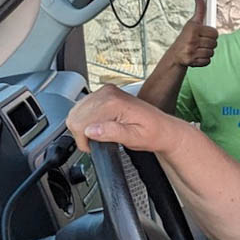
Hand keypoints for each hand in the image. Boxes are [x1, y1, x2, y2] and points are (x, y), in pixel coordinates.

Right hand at [66, 85, 186, 153]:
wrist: (163, 127)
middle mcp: (108, 93)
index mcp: (113, 102)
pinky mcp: (106, 94)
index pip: (80, 121)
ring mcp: (106, 91)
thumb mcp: (134, 139)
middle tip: (96, 143)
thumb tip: (91, 130)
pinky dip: (87, 120)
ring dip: (83, 126)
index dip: (83, 140)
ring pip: (77, 111)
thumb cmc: (153, 133)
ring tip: (99, 135)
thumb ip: (112, 133)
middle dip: (82, 133)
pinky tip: (99, 127)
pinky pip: (84, 107)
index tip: (92, 147)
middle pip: (75, 115)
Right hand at [169, 0, 218, 67]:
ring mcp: (192, 51)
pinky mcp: (192, 61)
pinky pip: (208, 61)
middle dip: (210, 43)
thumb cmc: (185, 38)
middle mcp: (192, 39)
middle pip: (214, 43)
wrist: (175, 55)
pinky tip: (197, 56)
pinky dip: (204, 60)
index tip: (206, 35)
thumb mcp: (191, 23)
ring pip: (211, 52)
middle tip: (202, 43)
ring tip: (199, 49)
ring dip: (207, 52)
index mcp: (193, 29)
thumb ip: (199, 11)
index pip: (214, 33)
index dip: (211, 34)